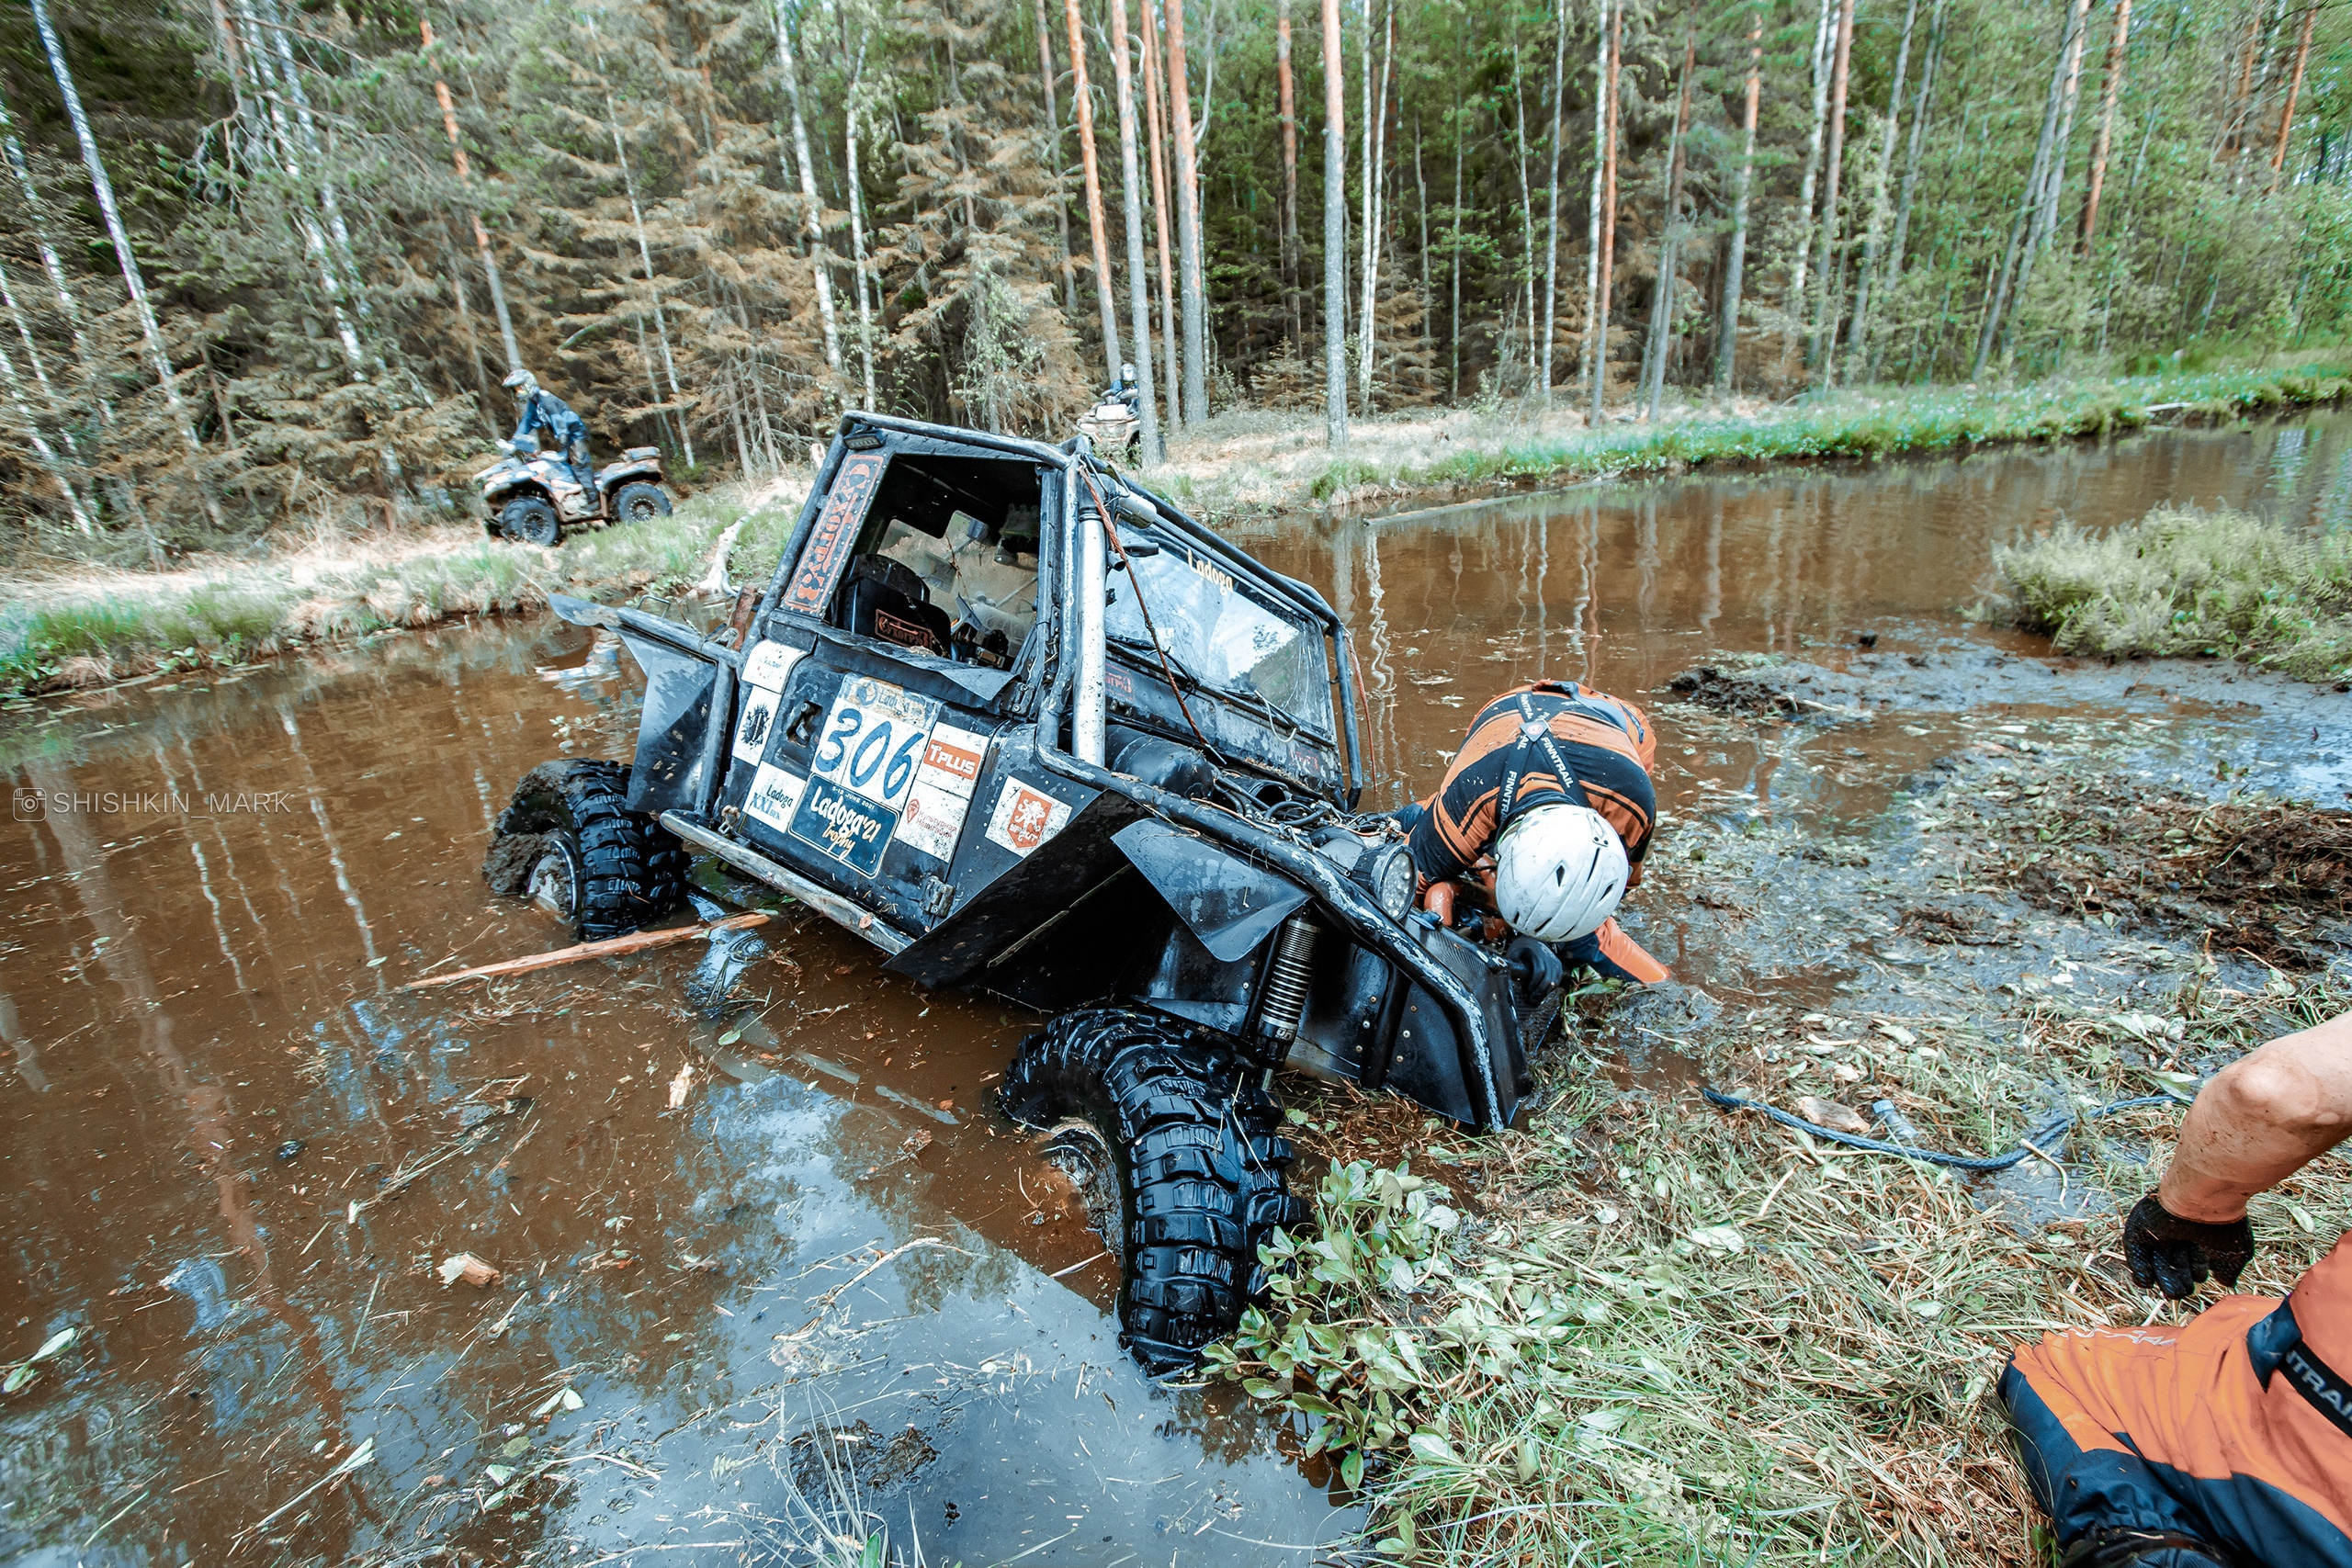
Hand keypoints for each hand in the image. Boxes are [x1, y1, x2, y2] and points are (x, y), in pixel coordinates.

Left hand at [1505, 936, 1561, 1004]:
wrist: (1535, 940)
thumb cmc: (1522, 947)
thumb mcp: (1515, 951)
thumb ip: (1512, 963)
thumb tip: (1503, 974)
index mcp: (1537, 953)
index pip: (1540, 970)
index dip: (1534, 983)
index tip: (1527, 990)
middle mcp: (1548, 957)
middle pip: (1548, 978)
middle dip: (1540, 991)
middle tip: (1532, 1000)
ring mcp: (1555, 961)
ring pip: (1554, 981)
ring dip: (1545, 992)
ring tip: (1536, 1000)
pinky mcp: (1558, 966)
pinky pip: (1557, 980)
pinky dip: (1550, 988)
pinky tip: (1543, 994)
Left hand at [2123, 1193, 2254, 1299]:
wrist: (2201, 1197)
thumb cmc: (2222, 1224)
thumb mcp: (2234, 1253)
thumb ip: (2229, 1269)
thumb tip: (2226, 1282)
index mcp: (2201, 1231)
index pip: (2195, 1257)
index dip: (2196, 1271)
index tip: (2199, 1279)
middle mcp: (2179, 1229)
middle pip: (2175, 1261)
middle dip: (2179, 1280)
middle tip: (2183, 1292)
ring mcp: (2158, 1227)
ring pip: (2156, 1258)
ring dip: (2162, 1278)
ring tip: (2171, 1293)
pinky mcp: (2140, 1225)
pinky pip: (2136, 1249)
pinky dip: (2139, 1267)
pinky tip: (2146, 1282)